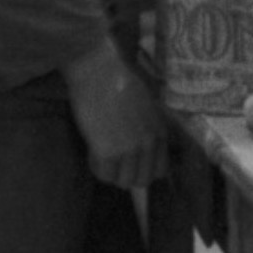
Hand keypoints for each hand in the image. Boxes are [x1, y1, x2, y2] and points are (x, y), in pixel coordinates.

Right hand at [66, 40, 169, 191]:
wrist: (98, 71)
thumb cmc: (117, 82)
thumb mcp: (146, 106)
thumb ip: (148, 128)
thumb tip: (143, 150)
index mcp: (160, 132)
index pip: (160, 170)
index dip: (143, 169)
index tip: (130, 162)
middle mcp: (149, 143)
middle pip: (142, 180)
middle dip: (126, 174)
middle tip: (113, 160)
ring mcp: (130, 149)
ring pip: (123, 182)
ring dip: (111, 171)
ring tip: (101, 152)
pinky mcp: (108, 152)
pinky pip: (103, 175)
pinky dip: (96, 167)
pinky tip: (92, 150)